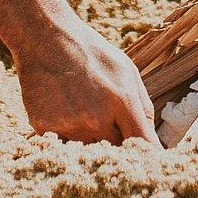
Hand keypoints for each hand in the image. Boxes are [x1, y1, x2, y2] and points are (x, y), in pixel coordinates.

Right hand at [12, 14, 154, 142]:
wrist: (46, 38)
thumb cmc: (91, 53)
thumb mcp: (127, 70)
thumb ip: (144, 107)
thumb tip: (153, 140)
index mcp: (121, 101)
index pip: (143, 144)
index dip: (147, 155)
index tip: (148, 159)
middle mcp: (95, 118)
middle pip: (115, 151)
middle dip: (117, 143)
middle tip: (108, 122)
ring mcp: (68, 125)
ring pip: (88, 149)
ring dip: (90, 137)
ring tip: (82, 107)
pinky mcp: (45, 128)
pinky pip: (63, 144)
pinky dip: (67, 134)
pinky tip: (64, 109)